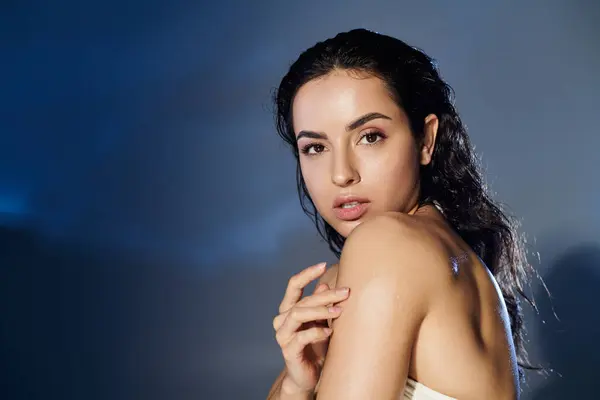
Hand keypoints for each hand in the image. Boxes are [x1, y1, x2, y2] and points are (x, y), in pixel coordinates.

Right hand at [272, 262, 349, 394]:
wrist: (309, 375)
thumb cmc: (316, 346)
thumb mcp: (321, 321)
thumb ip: (321, 305)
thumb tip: (325, 284)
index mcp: (288, 309)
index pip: (293, 285)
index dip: (306, 274)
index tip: (323, 264)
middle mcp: (282, 320)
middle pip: (302, 300)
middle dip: (325, 295)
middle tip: (345, 292)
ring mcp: (283, 335)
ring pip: (298, 314)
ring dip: (320, 311)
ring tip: (338, 312)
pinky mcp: (288, 350)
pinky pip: (301, 337)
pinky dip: (317, 332)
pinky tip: (330, 332)